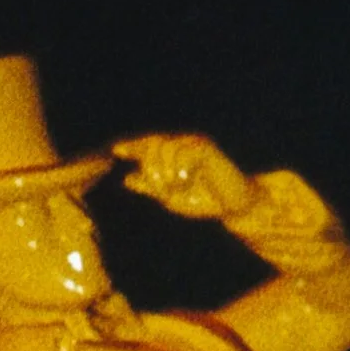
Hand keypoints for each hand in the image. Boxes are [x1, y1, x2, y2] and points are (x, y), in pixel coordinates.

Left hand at [112, 133, 255, 221]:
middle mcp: (181, 144)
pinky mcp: (206, 148)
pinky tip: (187, 180)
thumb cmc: (203, 201)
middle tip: (161, 189)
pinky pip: (183, 153)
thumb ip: (151, 188)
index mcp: (172, 154)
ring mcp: (194, 144)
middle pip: (153, 144)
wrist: (232, 206)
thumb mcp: (170, 197)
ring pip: (167, 149)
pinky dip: (181, 170)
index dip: (132, 146)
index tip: (117, 150)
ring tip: (176, 187)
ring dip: (166, 172)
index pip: (148, 145)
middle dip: (151, 169)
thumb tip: (127, 179)